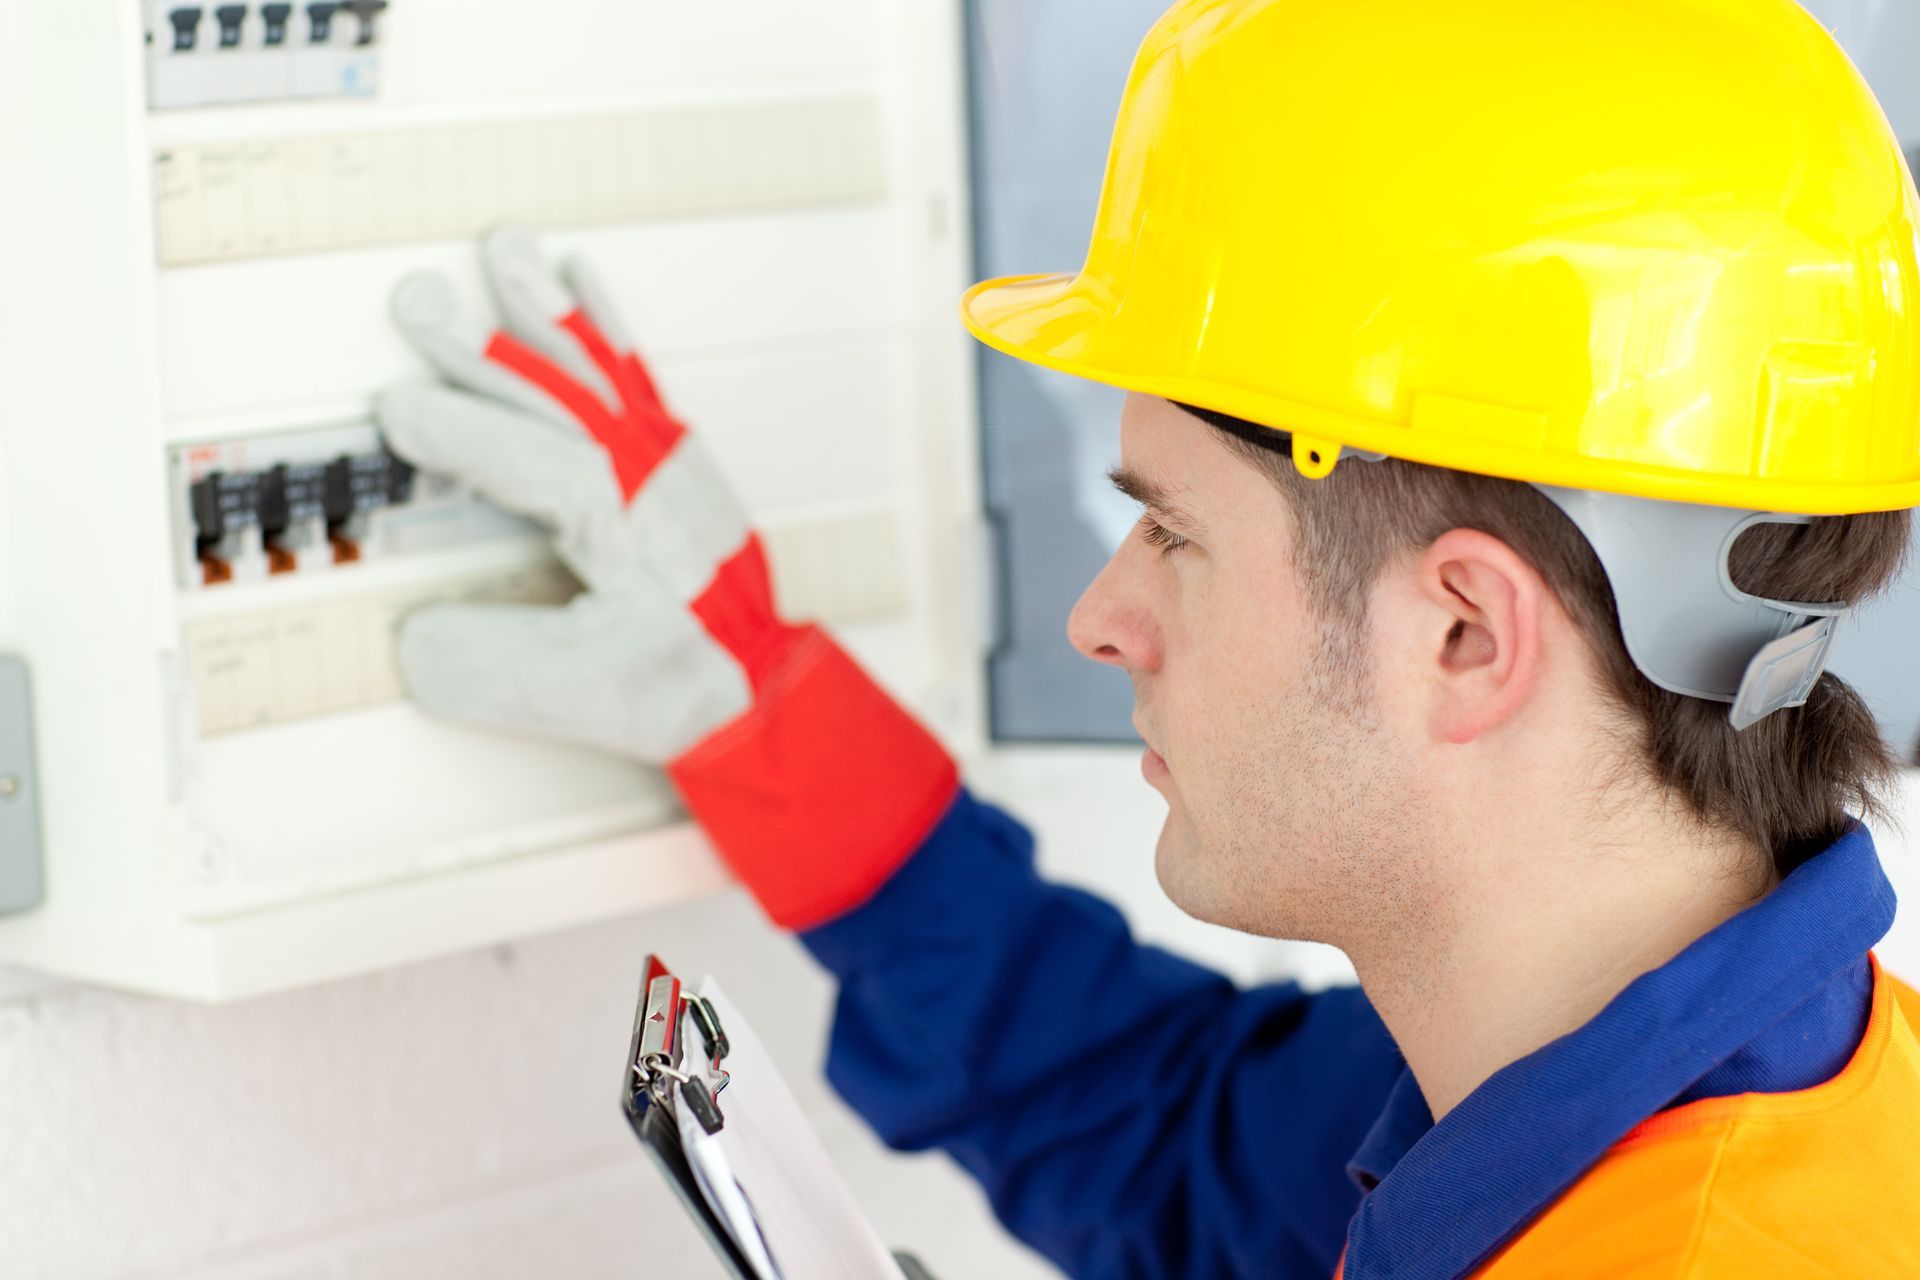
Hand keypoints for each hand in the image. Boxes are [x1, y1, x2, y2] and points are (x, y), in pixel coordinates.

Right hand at [378, 226, 794, 763]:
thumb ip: (496, 670)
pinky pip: (639, 371)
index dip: (464, 435)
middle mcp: (651, 481)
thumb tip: (414, 639)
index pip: (534, 467)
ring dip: (546, 312)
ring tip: (506, 250)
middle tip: (418, 300)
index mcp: (628, 533)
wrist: (768, 682)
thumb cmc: (686, 686)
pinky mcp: (677, 455)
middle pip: (558, 398)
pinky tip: (578, 275)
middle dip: (482, 350)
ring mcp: (669, 460)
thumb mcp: (585, 696)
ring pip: (599, 370)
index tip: (397, 410)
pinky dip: (605, 321)